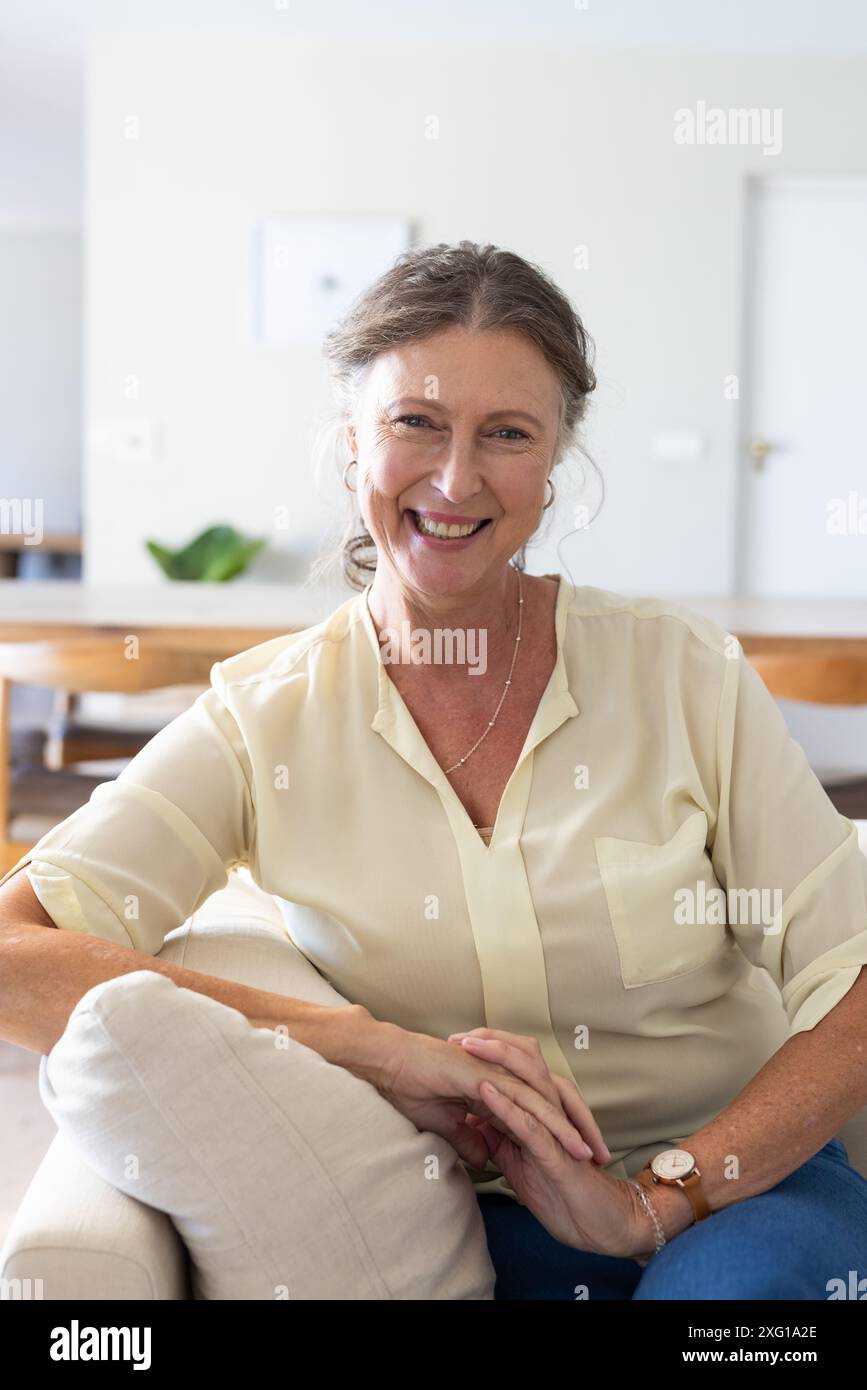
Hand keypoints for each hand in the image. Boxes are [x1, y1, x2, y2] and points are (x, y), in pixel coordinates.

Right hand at [373, 1021, 611, 1172]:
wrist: (389, 1065)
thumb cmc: (410, 1088)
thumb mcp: (444, 1124)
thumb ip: (467, 1138)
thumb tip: (483, 1158)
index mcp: (497, 1086)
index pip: (539, 1109)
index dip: (561, 1131)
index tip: (580, 1159)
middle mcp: (505, 1076)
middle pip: (555, 1100)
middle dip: (581, 1127)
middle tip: (603, 1156)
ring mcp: (501, 1074)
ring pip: (548, 1101)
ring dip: (573, 1127)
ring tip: (593, 1154)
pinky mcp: (492, 1078)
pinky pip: (528, 1100)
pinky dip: (550, 1121)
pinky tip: (566, 1140)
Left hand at [452, 1027, 646, 1255]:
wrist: (597, 1225)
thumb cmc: (560, 1193)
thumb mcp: (517, 1162)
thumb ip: (499, 1139)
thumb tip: (472, 1122)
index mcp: (542, 1107)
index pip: (514, 1065)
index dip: (486, 1049)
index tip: (452, 1041)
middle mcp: (551, 1108)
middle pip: (523, 1059)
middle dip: (490, 1043)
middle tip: (457, 1037)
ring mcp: (555, 1127)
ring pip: (528, 1081)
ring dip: (497, 1061)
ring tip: (468, 1047)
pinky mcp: (557, 1151)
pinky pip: (529, 1122)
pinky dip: (506, 1104)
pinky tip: (485, 1090)